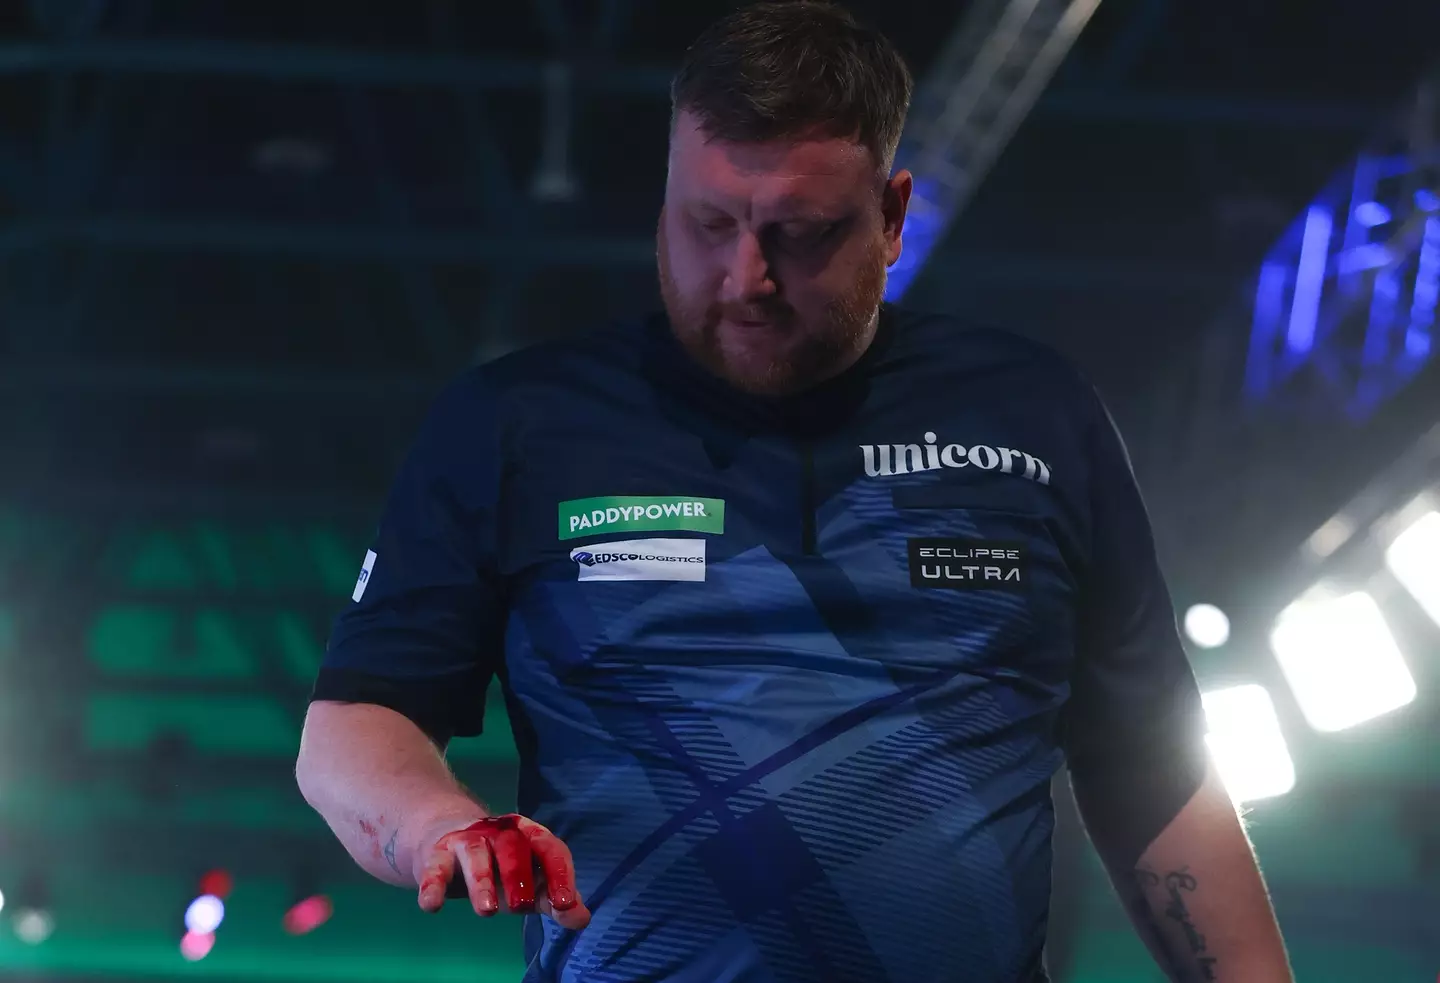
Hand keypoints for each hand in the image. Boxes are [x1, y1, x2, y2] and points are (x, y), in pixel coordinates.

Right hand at [413, 814, 590, 929]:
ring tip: (486, 911)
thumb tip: (581, 918)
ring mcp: (467, 841)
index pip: (550, 849)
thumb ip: (553, 900)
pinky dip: (432, 886)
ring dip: (481, 882)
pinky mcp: (436, 855)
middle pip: (512, 849)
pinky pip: (435, 869)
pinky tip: (431, 906)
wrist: (446, 841)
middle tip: (522, 907)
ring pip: (475, 856)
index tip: (565, 904)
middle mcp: (499, 833)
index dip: (559, 875)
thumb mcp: (529, 883)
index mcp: (529, 836)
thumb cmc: (499, 867)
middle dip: (518, 876)